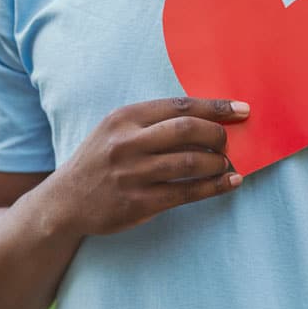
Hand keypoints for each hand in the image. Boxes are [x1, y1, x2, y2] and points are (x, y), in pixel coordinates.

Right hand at [53, 97, 249, 235]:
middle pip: (187, 129)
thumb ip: (152, 121)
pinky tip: (229, 183)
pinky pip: (186, 192)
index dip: (215, 107)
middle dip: (218, 134)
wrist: (66, 200)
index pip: (179, 105)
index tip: (241, 109)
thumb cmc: (100, 158)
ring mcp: (132, 174)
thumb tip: (206, 118)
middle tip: (228, 141)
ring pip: (190, 162)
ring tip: (227, 163)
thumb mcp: (116, 128)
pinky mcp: (138, 203)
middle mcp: (127, 142)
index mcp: (125, 117)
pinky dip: (214, 187)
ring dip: (218, 162)